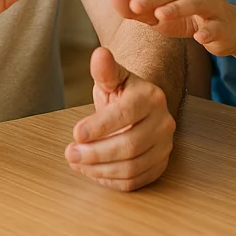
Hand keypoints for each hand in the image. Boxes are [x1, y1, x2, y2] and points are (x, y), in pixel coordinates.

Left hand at [65, 47, 174, 190]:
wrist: (140, 107)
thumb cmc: (122, 92)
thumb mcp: (111, 78)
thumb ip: (104, 69)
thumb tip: (100, 54)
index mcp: (151, 97)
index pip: (125, 114)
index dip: (100, 126)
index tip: (76, 133)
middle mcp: (163, 122)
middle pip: (130, 146)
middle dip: (95, 153)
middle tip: (70, 153)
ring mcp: (164, 146)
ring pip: (132, 167)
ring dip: (100, 169)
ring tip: (78, 163)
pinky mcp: (160, 164)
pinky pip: (136, 181)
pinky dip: (111, 180)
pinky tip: (93, 171)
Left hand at [109, 0, 235, 56]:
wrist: (229, 30)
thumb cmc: (188, 17)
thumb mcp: (158, 11)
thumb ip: (133, 5)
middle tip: (134, 4)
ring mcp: (215, 4)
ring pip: (197, 2)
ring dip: (178, 8)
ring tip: (159, 16)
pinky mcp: (224, 26)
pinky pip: (217, 27)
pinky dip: (209, 31)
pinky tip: (199, 37)